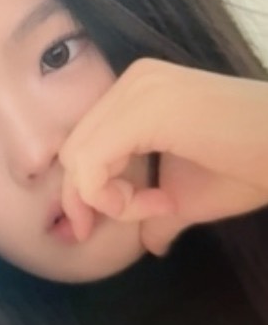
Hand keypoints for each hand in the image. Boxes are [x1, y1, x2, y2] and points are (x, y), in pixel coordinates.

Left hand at [59, 59, 267, 254]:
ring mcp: (138, 88)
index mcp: (136, 91)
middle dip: (86, 199)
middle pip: (74, 149)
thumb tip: (150, 243)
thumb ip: (156, 212)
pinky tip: (162, 203)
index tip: (125, 220)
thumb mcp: (189, 195)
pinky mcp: (146, 107)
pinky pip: (94, 161)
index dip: (86, 191)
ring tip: (160, 207)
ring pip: (78, 156)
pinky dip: (115, 196)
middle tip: (115, 227)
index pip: (84, 143)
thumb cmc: (251, 165)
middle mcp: (132, 81)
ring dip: (107, 198)